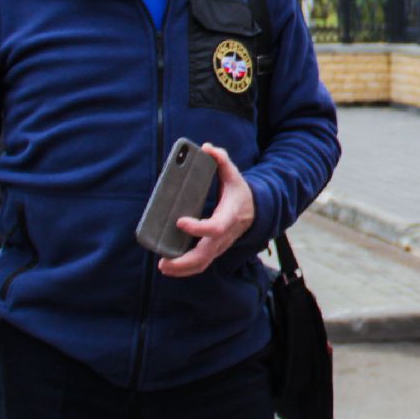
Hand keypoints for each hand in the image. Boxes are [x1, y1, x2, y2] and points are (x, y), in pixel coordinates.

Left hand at [160, 143, 255, 277]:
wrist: (255, 211)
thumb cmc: (239, 193)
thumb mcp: (234, 175)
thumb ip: (222, 161)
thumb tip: (207, 148)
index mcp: (229, 217)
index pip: (214, 228)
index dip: (197, 227)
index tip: (179, 221)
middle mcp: (224, 236)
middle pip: (206, 255)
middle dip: (184, 261)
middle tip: (163, 262)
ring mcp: (220, 246)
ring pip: (203, 264)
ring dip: (182, 270)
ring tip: (163, 267)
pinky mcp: (214, 250)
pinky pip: (201, 264)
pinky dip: (186, 270)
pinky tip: (170, 268)